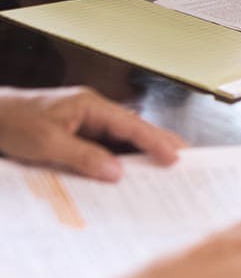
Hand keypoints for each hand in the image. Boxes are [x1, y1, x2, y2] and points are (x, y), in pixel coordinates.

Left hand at [0, 86, 183, 179]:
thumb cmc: (13, 123)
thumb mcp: (47, 143)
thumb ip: (83, 156)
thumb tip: (117, 171)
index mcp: (91, 105)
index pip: (131, 124)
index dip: (155, 140)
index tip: (175, 155)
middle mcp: (93, 112)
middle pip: (133, 128)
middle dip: (159, 141)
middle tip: (186, 156)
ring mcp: (85, 122)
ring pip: (121, 138)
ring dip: (141, 152)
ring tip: (166, 166)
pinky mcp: (76, 135)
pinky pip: (104, 147)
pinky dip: (119, 158)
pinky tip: (129, 172)